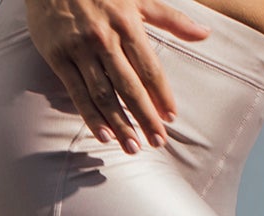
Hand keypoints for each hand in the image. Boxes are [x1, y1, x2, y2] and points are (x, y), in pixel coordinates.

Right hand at [23, 0, 212, 154]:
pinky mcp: (58, 57)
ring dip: (119, 124)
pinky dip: (90, 115)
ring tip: (132, 147)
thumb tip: (205, 34)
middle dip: (145, 117)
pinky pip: (77, 92)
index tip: (171, 117)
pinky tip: (102, 135)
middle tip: (157, 142)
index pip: (149, 68)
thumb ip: (172, 19)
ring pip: (104, 94)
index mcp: (127, 24)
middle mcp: (104, 39)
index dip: (161, 95)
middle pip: (129, 86)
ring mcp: (80, 50)